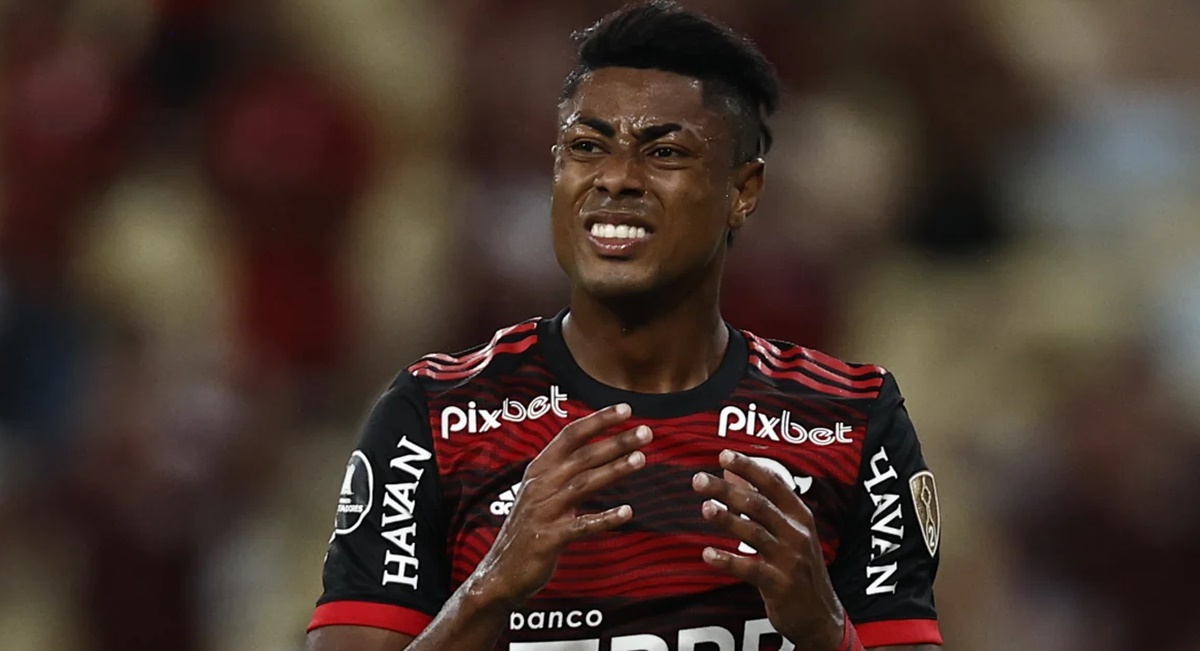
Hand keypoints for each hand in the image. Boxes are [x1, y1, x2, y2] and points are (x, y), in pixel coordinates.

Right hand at [470, 403, 651, 608]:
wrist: (500, 572)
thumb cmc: (528, 528)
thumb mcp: (540, 492)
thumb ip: (563, 471)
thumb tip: (596, 451)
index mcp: (539, 470)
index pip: (570, 435)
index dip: (598, 420)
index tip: (625, 409)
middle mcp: (540, 485)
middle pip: (582, 456)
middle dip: (615, 442)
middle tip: (646, 432)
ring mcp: (543, 512)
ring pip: (583, 484)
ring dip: (614, 470)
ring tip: (641, 459)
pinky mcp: (548, 539)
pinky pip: (581, 526)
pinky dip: (605, 518)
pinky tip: (627, 512)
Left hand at [692, 449, 844, 650]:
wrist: (819, 614)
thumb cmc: (798, 567)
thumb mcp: (787, 530)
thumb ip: (761, 501)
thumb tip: (732, 472)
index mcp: (799, 516)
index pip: (773, 484)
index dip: (749, 467)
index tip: (724, 455)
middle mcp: (797, 533)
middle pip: (759, 504)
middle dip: (727, 490)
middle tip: (699, 480)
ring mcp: (790, 559)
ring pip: (754, 532)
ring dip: (728, 519)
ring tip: (705, 508)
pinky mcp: (779, 584)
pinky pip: (750, 568)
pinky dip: (728, 560)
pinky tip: (708, 554)